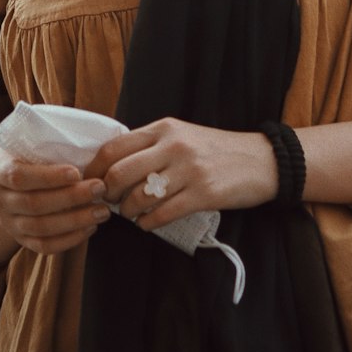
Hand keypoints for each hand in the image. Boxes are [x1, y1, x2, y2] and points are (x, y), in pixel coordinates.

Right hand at [0, 147, 111, 254]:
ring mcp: (8, 222)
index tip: (76, 172)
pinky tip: (90, 227)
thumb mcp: (31, 139)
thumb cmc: (31, 152)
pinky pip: (44, 246)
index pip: (18, 176)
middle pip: (33, 204)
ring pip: (41, 228)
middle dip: (70, 197)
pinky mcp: (20, 240)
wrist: (13, 180)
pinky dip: (69, 240)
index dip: (48, 176)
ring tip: (102, 211)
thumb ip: (48, 139)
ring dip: (75, 221)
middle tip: (100, 188)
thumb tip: (86, 138)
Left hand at [85, 118, 277, 230]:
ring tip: (131, 214)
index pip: (115, 147)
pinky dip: (148, 223)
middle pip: (121, 172)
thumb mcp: (181, 135)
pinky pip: (162, 214)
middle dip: (109, 193)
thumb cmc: (215, 150)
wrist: (260, 160)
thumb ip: (150, 144)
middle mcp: (173, 145)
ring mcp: (189, 169)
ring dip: (128, 212)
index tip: (91, 183)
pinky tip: (148, 223)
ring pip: (139, 196)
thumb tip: (112, 164)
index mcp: (164, 128)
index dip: (96, 169)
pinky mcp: (203, 194)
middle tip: (110, 203)